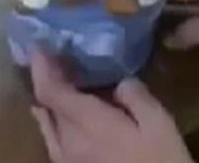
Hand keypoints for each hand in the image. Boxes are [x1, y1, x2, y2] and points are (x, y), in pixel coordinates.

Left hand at [29, 49, 192, 162]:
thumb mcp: (160, 126)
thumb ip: (136, 97)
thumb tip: (120, 82)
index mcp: (88, 123)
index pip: (50, 90)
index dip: (40, 67)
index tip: (38, 46)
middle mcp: (68, 140)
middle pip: (47, 104)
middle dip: (49, 79)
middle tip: (57, 59)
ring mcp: (66, 159)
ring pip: (47, 122)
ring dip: (49, 100)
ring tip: (58, 82)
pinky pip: (51, 140)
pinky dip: (49, 121)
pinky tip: (51, 116)